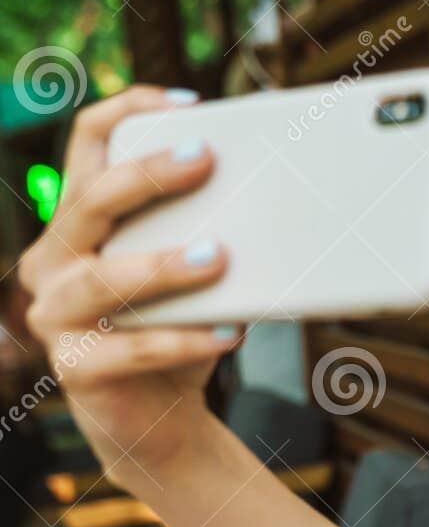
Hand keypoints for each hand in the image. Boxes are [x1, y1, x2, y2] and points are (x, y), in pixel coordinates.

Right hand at [18, 86, 239, 489]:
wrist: (159, 422)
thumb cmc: (178, 333)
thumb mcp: (192, 279)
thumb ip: (207, 236)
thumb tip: (276, 201)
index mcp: (79, 222)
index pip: (87, 143)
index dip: (128, 111)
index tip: (190, 104)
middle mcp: (53, 259)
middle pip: (92, 200)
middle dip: (147, 174)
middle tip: (204, 160)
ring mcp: (55, 314)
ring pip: (104, 278)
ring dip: (164, 264)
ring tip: (220, 256)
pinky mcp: (77, 368)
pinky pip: (132, 348)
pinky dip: (184, 338)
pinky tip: (228, 333)